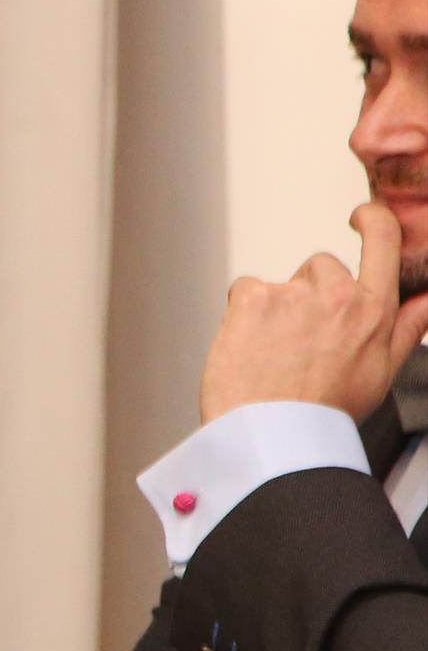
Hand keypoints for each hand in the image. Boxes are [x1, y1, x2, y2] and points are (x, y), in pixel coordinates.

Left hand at [199, 202, 427, 420]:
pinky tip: (250, 344)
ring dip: (277, 306)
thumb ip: (406, 328)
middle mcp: (336, 295)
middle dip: (311, 292)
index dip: (374, 221)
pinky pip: (245, 289)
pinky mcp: (252, 298)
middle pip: (321, 267)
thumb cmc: (322, 410)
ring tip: (276, 350)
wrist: (273, 433)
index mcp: (373, 310)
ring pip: (281, 283)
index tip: (364, 218)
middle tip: (303, 339)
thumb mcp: (382, 372)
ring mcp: (293, 294)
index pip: (384, 242)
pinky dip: (243, 312)